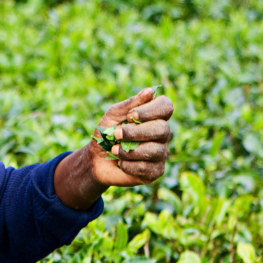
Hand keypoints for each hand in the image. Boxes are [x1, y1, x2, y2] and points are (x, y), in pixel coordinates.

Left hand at [53, 87, 174, 210]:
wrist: (96, 160)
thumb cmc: (106, 134)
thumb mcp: (113, 116)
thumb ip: (130, 105)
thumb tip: (150, 91)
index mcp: (154, 117)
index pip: (166, 107)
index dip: (151, 110)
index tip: (131, 116)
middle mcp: (162, 134)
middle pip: (162, 129)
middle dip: (136, 132)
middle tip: (116, 134)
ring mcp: (161, 153)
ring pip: (155, 150)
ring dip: (130, 151)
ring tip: (114, 150)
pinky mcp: (155, 171)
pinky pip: (149, 168)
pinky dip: (130, 165)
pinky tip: (121, 163)